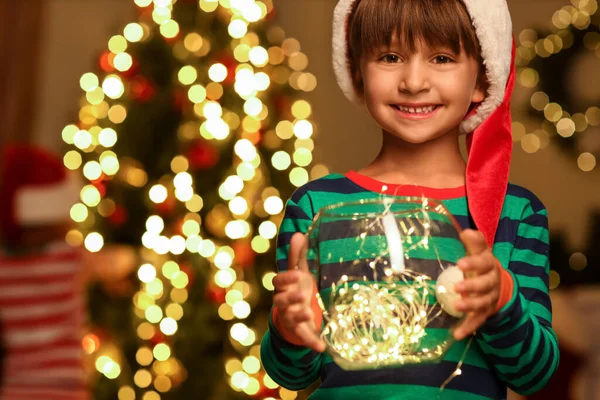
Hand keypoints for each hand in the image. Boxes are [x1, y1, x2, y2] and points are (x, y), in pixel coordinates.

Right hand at [272, 233, 325, 351]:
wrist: (293, 316)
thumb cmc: (296, 288)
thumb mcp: (299, 272)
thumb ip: (297, 256)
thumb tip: (298, 234)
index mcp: (282, 287)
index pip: (278, 281)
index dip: (286, 278)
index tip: (298, 274)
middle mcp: (283, 303)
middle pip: (281, 300)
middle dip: (290, 297)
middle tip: (302, 294)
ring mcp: (290, 318)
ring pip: (290, 317)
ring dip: (298, 316)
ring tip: (309, 314)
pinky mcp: (299, 332)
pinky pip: (304, 337)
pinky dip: (311, 342)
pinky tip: (322, 346)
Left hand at [452, 229, 500, 340]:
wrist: (501, 285)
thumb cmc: (483, 265)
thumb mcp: (481, 252)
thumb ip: (475, 242)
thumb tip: (466, 231)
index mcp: (490, 266)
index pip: (483, 263)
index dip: (472, 263)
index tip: (459, 263)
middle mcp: (492, 283)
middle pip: (484, 286)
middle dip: (471, 287)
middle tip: (457, 288)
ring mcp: (489, 299)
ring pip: (482, 304)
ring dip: (470, 306)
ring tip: (456, 306)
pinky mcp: (485, 313)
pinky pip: (477, 321)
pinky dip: (468, 328)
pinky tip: (457, 334)